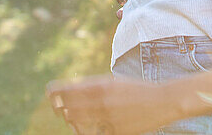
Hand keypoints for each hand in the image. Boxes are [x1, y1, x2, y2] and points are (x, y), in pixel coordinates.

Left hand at [47, 75, 178, 134]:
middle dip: (61, 108)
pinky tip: (85, 128)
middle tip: (57, 108)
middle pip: (70, 107)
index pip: (69, 90)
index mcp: (101, 85)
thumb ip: (94, 87)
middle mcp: (102, 101)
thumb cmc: (137, 89)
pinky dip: (87, 130)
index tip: (49, 94)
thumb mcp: (114, 82)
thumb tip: (73, 91)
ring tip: (71, 118)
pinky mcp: (115, 131)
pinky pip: (93, 133)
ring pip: (78, 122)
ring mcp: (108, 118)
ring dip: (72, 120)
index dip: (55, 93)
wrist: (162, 100)